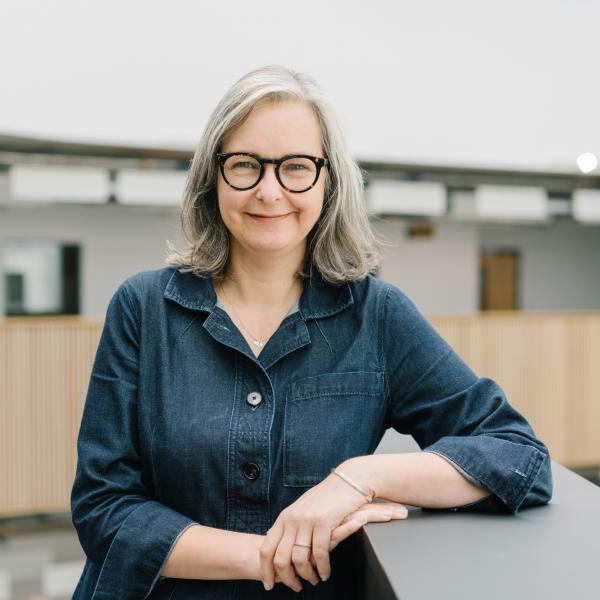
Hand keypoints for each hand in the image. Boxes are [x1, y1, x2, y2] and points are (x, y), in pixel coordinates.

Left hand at [259, 469, 406, 591]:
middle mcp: (292, 519)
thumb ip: (290, 524)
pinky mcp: (324, 522)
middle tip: (296, 586)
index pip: (266, 548)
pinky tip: (326, 572)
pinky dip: (323, 567)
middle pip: (281, 558)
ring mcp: (307, 520)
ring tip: (314, 579)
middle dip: (287, 578)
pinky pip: (320, 553)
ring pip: (300, 558)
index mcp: (284, 517)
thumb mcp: (302, 509)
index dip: (266, 569)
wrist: (347, 480)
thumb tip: (276, 541)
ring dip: (306, 574)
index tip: (268, 584)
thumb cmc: (326, 497)